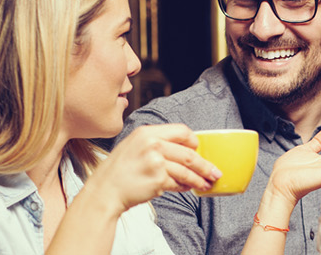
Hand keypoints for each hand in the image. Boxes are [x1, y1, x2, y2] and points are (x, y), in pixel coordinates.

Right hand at [83, 124, 224, 212]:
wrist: (105, 190)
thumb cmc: (119, 171)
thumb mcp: (133, 146)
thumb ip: (155, 143)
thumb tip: (183, 149)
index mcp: (147, 132)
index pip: (181, 130)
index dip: (194, 141)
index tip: (199, 150)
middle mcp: (152, 144)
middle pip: (188, 153)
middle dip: (204, 164)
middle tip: (215, 172)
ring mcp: (155, 162)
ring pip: (186, 170)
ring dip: (199, 179)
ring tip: (207, 184)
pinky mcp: (157, 180)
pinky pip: (178, 183)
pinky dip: (185, 187)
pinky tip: (188, 189)